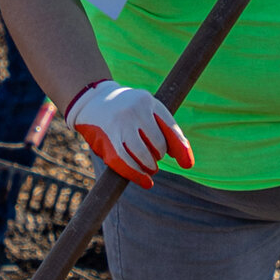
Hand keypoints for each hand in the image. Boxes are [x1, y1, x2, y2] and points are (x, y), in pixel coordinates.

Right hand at [66, 79, 193, 186]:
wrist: (91, 99)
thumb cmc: (126, 111)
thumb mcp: (145, 110)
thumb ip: (164, 130)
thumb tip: (187, 161)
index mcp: (149, 102)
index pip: (171, 128)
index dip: (181, 148)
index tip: (187, 164)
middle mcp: (135, 110)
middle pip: (158, 145)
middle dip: (158, 156)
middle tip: (153, 158)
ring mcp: (120, 123)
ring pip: (143, 156)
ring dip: (149, 167)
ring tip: (149, 168)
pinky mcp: (107, 137)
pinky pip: (124, 162)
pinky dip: (136, 175)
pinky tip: (143, 180)